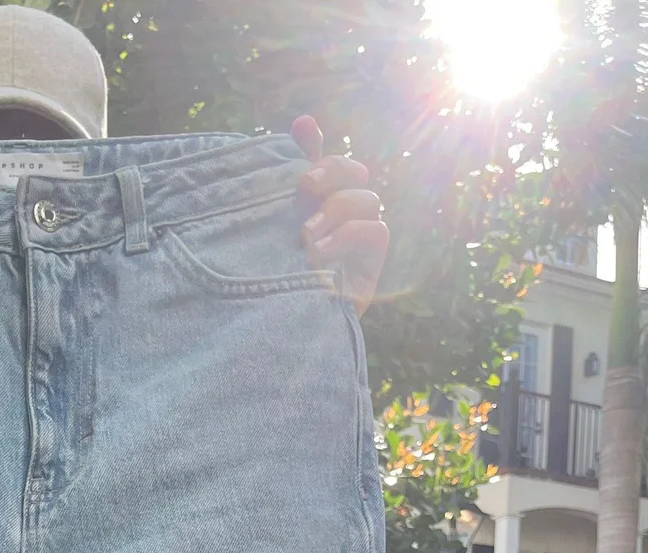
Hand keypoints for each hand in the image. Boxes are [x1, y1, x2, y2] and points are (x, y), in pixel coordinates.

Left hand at [291, 116, 388, 315]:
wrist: (280, 335)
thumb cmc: (274, 281)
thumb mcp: (270, 231)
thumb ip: (282, 183)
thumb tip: (302, 121)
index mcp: (315, 203)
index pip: (325, 161)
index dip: (316, 147)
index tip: (299, 134)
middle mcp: (341, 214)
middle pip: (353, 171)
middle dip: (331, 171)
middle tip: (303, 188)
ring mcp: (359, 237)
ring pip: (366, 199)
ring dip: (336, 210)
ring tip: (305, 237)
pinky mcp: (371, 262)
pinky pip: (376, 230)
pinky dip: (349, 235)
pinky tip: (319, 255)